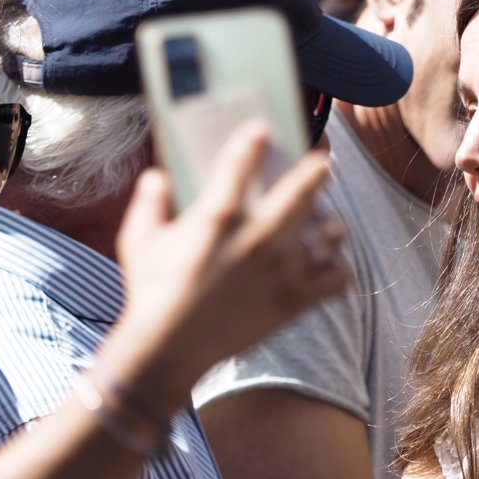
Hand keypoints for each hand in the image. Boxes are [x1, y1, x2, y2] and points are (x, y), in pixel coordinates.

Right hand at [111, 126, 348, 403]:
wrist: (170, 348)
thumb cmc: (151, 293)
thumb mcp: (140, 240)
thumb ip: (150, 203)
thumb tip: (157, 177)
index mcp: (219, 214)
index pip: (243, 161)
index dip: (256, 140)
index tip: (264, 129)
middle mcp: (258, 234)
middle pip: (303, 188)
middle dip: (317, 169)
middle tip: (322, 162)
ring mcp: (283, 268)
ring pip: (331, 233)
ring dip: (333, 225)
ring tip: (329, 225)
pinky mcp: (295, 300)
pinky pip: (337, 279)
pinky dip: (338, 273)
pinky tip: (331, 269)